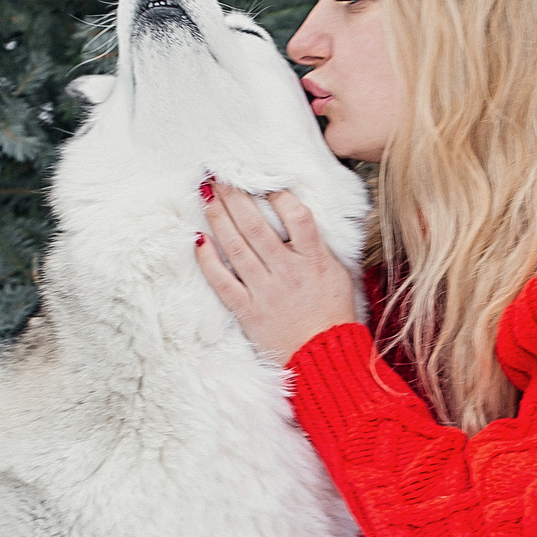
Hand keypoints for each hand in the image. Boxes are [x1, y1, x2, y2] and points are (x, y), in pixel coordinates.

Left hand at [194, 183, 361, 362]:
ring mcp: (265, 291)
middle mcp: (287, 272)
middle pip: (255, 226)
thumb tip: (299, 219)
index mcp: (313, 260)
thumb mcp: (337, 274)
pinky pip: (222, 281)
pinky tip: (199, 240)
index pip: (296, 216)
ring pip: (235, 247)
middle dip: (235, 197)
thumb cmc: (333, 316)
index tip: (265, 184)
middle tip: (221, 179)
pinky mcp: (248, 311)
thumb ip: (317, 246)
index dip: (278, 195)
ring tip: (208, 198)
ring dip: (218, 218)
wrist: (325, 358)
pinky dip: (208, 260)